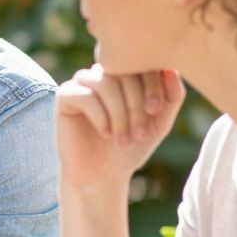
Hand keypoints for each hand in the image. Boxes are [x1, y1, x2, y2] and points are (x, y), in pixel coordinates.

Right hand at [56, 65, 184, 192]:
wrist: (102, 174)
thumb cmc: (132, 146)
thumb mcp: (159, 122)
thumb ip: (171, 96)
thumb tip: (171, 70)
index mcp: (128, 72)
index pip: (142, 62)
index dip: (152, 83)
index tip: (156, 111)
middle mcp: (104, 72)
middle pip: (123, 71)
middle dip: (135, 104)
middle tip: (140, 133)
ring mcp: (83, 82)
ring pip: (104, 83)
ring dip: (119, 113)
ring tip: (124, 139)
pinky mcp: (65, 96)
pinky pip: (85, 95)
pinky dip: (100, 116)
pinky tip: (106, 134)